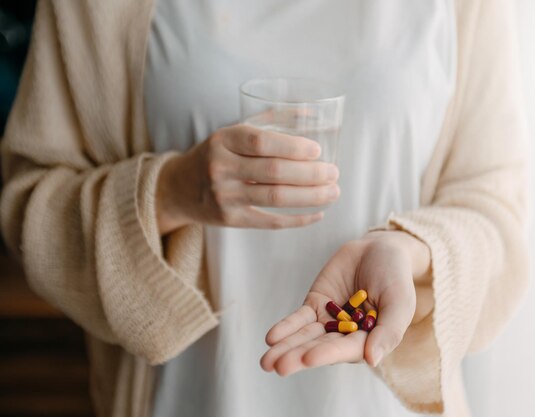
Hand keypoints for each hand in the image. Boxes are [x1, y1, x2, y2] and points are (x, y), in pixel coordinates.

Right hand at [156, 124, 339, 233]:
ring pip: (276, 198)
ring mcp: (224, 196)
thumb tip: (312, 113)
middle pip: (274, 172)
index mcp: (224, 140)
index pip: (261, 142)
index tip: (318, 150)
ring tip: (333, 192)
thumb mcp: (233, 131)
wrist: (179, 188)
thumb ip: (271, 120)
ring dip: (311, 196)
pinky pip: (269, 222)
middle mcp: (221, 168)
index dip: (293, 146)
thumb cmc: (217, 154)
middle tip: (334, 173)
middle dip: (311, 174)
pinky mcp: (230, 220)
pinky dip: (297, 220)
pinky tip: (317, 213)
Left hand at [260, 230, 431, 375]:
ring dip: (286, 348)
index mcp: (369, 341)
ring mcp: (329, 321)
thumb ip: (388, 331)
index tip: (308, 358)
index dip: (327, 354)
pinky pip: (299, 319)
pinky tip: (271, 338)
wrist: (380, 249)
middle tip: (278, 366)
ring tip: (266, 362)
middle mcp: (346, 336)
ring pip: (305, 337)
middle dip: (298, 357)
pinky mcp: (315, 305)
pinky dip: (286, 328)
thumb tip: (372, 360)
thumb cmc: (395, 278)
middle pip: (320, 348)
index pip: (346, 350)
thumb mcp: (399, 302)